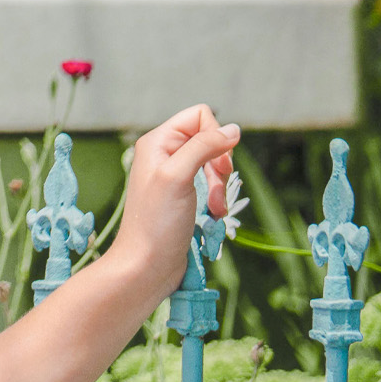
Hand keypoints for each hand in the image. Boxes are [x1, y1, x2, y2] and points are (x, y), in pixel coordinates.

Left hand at [109, 103, 240, 298]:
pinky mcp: (183, 197)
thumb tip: (233, 129)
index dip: (215, 135)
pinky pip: (211, 187)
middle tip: (216, 190)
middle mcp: (164, 155)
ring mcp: (174, 176)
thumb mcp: (179, 176)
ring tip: (215, 209)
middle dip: (220, 166)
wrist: (147, 264)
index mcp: (157, 142)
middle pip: (210, 141)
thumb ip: (204, 146)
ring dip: (220, 187)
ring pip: (214, 166)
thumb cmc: (157, 221)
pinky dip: (217, 200)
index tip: (218, 164)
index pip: (199, 116)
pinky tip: (213, 217)